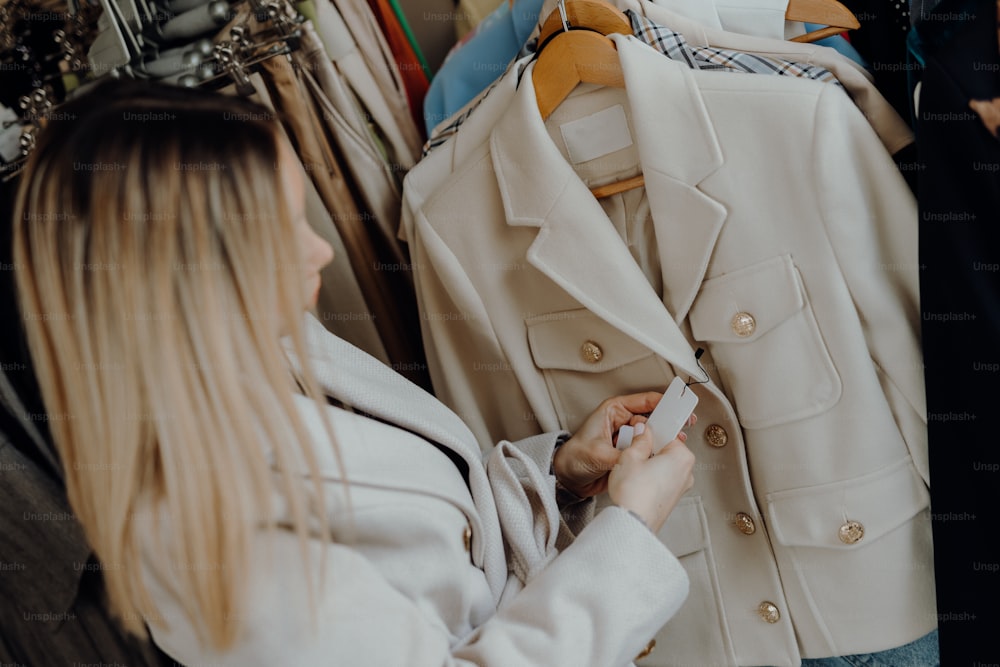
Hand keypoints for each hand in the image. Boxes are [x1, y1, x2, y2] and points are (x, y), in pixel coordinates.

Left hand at [553, 392, 693, 497]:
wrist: (568, 479)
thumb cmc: (573, 457)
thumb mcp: (597, 453)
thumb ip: (620, 454)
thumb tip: (637, 456)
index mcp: (613, 411)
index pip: (644, 401)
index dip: (663, 402)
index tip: (678, 406)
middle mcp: (622, 422)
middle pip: (651, 418)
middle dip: (666, 424)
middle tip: (681, 428)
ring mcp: (627, 438)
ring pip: (652, 435)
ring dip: (661, 441)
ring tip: (671, 445)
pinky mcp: (630, 453)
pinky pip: (648, 450)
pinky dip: (655, 453)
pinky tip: (660, 456)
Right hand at [607, 423, 695, 532]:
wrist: (633, 523)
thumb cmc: (635, 494)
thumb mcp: (631, 456)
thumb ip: (640, 440)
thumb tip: (643, 432)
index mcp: (682, 457)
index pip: (669, 434)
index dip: (651, 432)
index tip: (641, 433)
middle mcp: (686, 473)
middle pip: (667, 450)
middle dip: (650, 450)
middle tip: (632, 452)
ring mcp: (680, 488)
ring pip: (663, 466)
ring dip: (648, 464)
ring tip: (632, 469)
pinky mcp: (671, 500)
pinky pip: (661, 480)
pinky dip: (650, 478)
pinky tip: (635, 481)